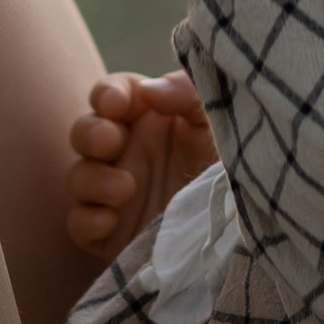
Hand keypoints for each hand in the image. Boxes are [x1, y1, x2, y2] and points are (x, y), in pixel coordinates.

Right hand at [66, 69, 215, 259]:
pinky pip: (79, 224)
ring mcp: (114, 193)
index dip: (107, 94)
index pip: (112, 95)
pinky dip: (88, 221)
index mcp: (149, 119)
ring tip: (125, 188)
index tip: (116, 104)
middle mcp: (126, 152)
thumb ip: (187, 94)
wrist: (245, 228)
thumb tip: (148, 90)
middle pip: (84, 132)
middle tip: (109, 142)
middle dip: (90, 134)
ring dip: (93, 179)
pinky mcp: (110, 232)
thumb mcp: (217, 123)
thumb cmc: (234, 168)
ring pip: (78, 177)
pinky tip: (110, 221)